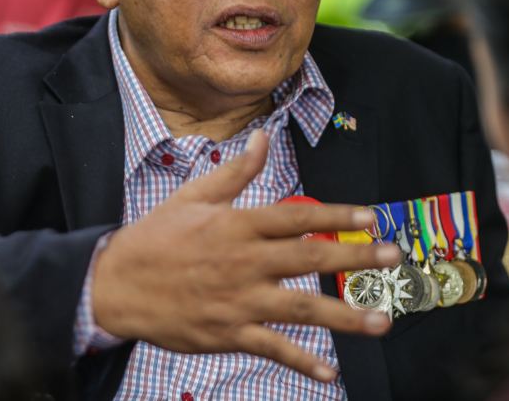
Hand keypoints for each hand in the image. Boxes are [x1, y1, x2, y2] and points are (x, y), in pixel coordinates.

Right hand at [92, 130, 401, 382]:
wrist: (116, 284)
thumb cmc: (156, 236)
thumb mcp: (194, 196)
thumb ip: (236, 171)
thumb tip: (263, 136)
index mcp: (237, 225)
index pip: (296, 217)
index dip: (336, 216)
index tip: (371, 217)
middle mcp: (244, 262)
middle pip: (309, 260)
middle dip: (355, 258)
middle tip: (392, 258)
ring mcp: (238, 301)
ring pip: (301, 309)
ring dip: (345, 315)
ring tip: (382, 320)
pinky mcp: (228, 333)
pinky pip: (272, 349)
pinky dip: (302, 361)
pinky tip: (331, 371)